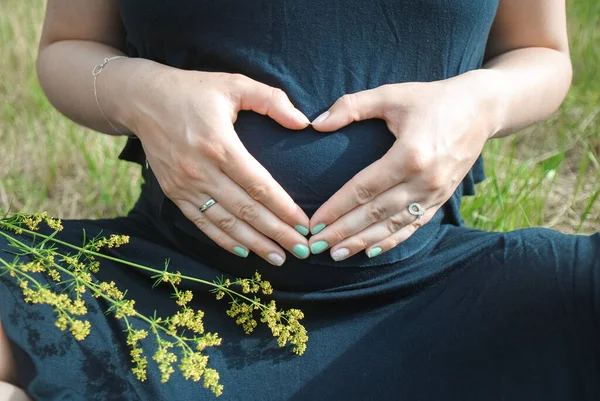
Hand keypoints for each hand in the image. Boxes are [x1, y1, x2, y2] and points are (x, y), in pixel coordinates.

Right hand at [125, 69, 312, 264]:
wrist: (143, 100)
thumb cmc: (194, 90)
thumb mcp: (234, 83)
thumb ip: (271, 100)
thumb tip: (304, 122)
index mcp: (220, 145)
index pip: (259, 185)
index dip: (284, 208)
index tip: (304, 224)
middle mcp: (202, 171)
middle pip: (246, 211)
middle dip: (276, 233)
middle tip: (301, 250)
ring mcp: (185, 185)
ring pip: (225, 223)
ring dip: (254, 243)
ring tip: (278, 258)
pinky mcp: (174, 193)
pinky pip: (201, 222)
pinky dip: (222, 239)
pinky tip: (243, 251)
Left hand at [307, 74, 494, 259]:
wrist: (481, 109)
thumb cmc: (432, 99)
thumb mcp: (391, 94)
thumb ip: (352, 106)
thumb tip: (315, 123)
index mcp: (409, 155)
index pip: (363, 189)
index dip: (336, 208)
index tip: (314, 222)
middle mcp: (423, 180)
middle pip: (374, 213)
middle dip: (343, 232)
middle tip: (316, 246)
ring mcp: (435, 194)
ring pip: (392, 225)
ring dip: (363, 242)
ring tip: (337, 255)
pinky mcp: (441, 199)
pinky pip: (413, 226)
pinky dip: (391, 241)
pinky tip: (371, 251)